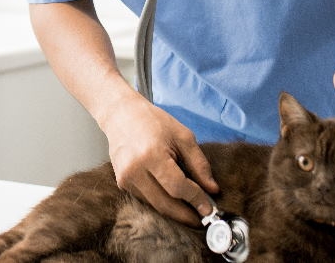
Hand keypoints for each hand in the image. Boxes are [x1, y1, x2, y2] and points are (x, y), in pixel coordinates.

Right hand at [96, 92, 220, 225]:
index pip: (177, 187)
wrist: (121, 115)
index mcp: (152, 155)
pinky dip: (162, 202)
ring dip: (175, 212)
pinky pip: (146, 199)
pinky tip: (174, 200)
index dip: (196, 199)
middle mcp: (135, 170)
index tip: (209, 209)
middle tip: (202, 220)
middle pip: (165, 203)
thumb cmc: (153, 122)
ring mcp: (125, 178)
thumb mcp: (183, 136)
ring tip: (192, 212)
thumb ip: (199, 164)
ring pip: (155, 205)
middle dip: (186, 215)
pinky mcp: (122, 183)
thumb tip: (212, 190)